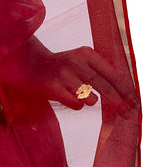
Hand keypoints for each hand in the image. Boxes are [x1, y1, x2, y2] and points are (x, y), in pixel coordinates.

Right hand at [0, 38, 136, 112]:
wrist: (32, 65)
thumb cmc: (65, 67)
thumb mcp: (83, 61)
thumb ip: (101, 72)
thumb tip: (126, 92)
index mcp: (87, 53)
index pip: (112, 73)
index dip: (125, 89)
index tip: (135, 101)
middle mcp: (76, 61)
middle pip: (104, 86)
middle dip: (118, 102)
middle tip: (128, 114)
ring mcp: (64, 75)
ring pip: (90, 98)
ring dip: (89, 100)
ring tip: (78, 92)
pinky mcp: (53, 88)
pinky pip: (76, 104)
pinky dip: (76, 104)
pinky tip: (67, 95)